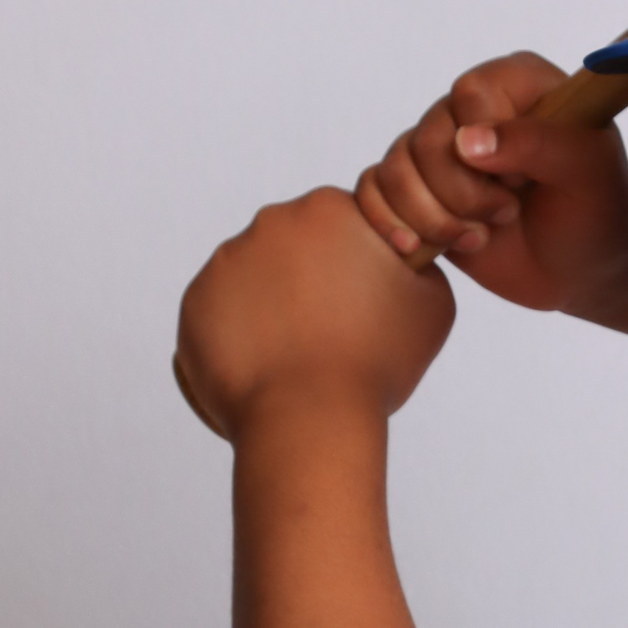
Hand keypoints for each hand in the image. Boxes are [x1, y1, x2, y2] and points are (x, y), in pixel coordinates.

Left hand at [175, 186, 454, 440]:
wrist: (308, 417)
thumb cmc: (376, 362)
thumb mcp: (432, 303)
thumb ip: (421, 265)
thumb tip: (407, 259)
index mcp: (328, 210)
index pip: (345, 224)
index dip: (359, 263)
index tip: (366, 302)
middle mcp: (270, 222)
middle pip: (296, 247)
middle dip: (313, 281)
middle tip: (335, 333)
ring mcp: (225, 261)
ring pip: (258, 279)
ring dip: (276, 307)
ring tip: (299, 356)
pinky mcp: (195, 301)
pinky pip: (224, 313)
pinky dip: (243, 335)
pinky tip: (270, 366)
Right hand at [355, 51, 627, 315]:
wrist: (586, 267)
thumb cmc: (598, 212)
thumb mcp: (589, 172)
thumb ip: (538, 143)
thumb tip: (466, 142)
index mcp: (515, 83)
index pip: (470, 94)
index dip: (489, 144)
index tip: (526, 178)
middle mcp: (471, 109)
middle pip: (427, 139)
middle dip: (464, 193)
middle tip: (508, 213)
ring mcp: (440, 150)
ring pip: (396, 170)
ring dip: (434, 218)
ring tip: (480, 236)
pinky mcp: (418, 191)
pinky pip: (373, 193)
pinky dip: (392, 225)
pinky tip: (423, 249)